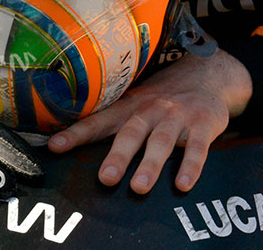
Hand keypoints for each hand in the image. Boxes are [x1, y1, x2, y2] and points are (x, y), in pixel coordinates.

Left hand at [47, 50, 251, 193]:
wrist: (208, 76)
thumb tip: (66, 144)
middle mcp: (150, 110)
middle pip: (131, 133)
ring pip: (161, 142)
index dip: (76, 133)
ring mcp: (177, 117)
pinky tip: (182, 185)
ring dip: (150, 165)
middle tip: (105, 178)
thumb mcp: (135, 103)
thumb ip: (110, 123)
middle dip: (118, 156)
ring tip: (139, 188)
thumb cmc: (162, 99)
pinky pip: (197, 148)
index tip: (54, 146)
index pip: (99, 121)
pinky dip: (191, 167)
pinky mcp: (203, 125)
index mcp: (129, 106)